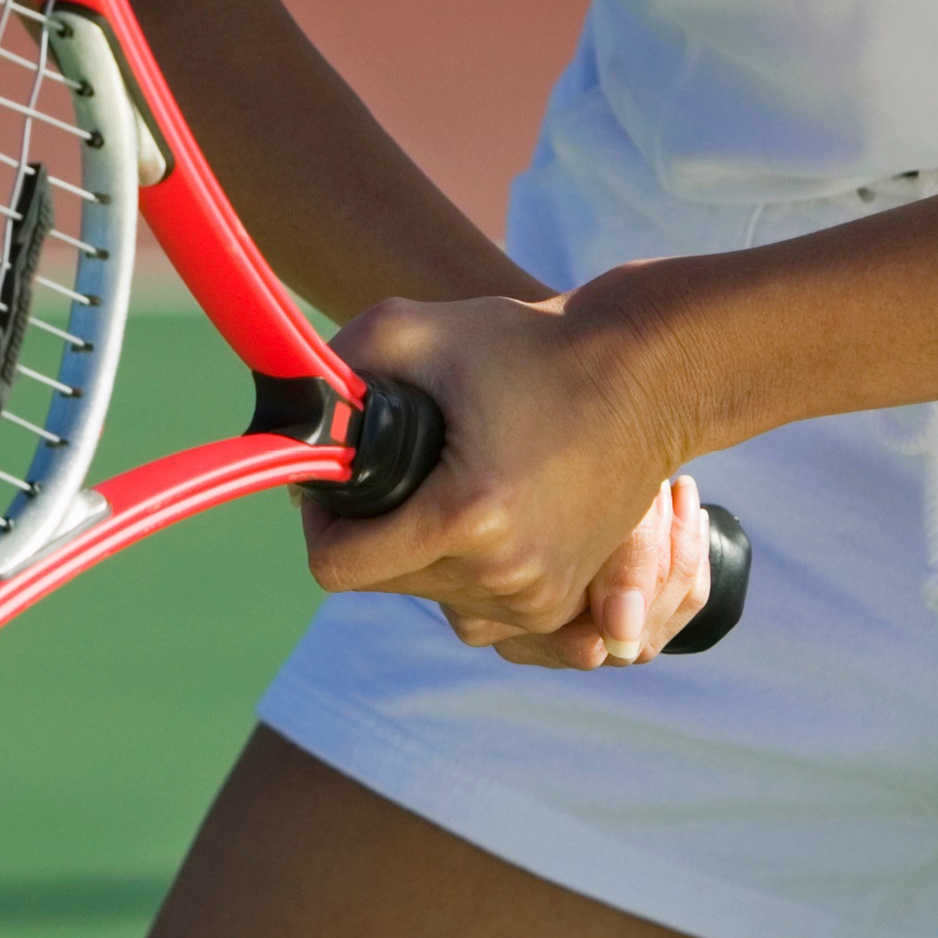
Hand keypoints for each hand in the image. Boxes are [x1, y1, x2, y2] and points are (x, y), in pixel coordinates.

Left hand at [299, 292, 713, 671]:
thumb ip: (334, 365)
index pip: (337, 566)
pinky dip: (466, 570)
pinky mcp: (564, 603)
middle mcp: (505, 574)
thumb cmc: (533, 345)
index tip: (335, 484)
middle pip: (382, 584)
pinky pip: (480, 609)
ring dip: (421, 552)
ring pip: (432, 598)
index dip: (319, 522)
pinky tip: (482, 514)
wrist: (650, 375)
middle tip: (399, 469)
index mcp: (466, 518)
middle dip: (373, 531)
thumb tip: (286, 413)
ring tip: (454, 480)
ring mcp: (540, 598)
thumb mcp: (415, 328)